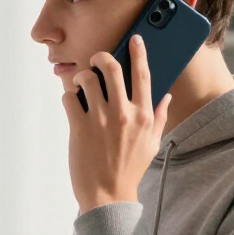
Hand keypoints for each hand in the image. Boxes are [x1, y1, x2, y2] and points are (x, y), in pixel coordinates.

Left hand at [65, 34, 171, 212]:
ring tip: (80, 83)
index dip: (138, 52)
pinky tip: (72, 102)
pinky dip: (68, 96)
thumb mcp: (152, 143)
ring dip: (81, 77)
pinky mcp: (79, 128)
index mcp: (143, 115)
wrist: (108, 195)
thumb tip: (166, 96)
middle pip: (111, 68)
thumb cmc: (130, 169)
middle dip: (101, 57)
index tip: (134, 39)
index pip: (143, 74)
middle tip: (94, 59)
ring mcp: (100, 120)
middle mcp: (123, 113)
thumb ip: (158, 117)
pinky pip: (69, 98)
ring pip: (87, 80)